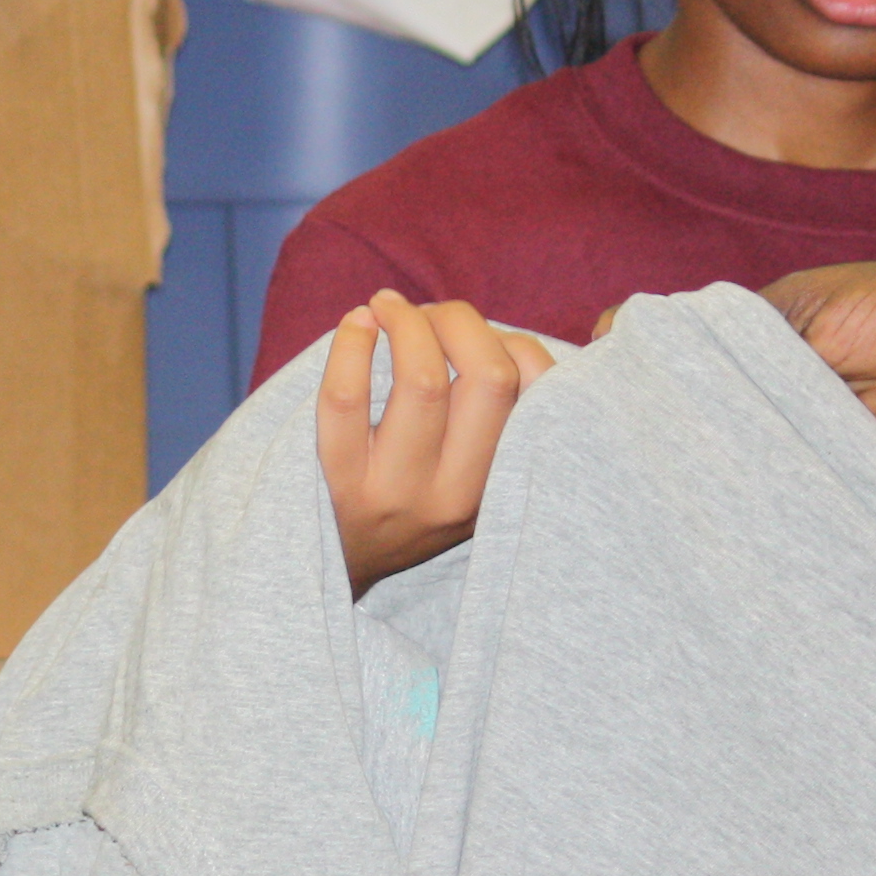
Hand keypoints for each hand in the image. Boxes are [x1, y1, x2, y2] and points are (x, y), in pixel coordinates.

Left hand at [319, 291, 557, 595]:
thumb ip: (496, 409)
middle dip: (460, 321)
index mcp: (499, 481)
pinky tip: (356, 324)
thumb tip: (497, 334)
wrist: (339, 567)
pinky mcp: (340, 483)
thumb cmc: (410, 495)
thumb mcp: (472, 470)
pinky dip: (351, 344)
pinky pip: (345, 399)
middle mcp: (457, 493)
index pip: (535, 391)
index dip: (513, 340)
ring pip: (421, 382)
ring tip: (388, 308)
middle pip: (488, 378)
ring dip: (408, 323)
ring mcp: (398, 492)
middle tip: (429, 313)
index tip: (478, 334)